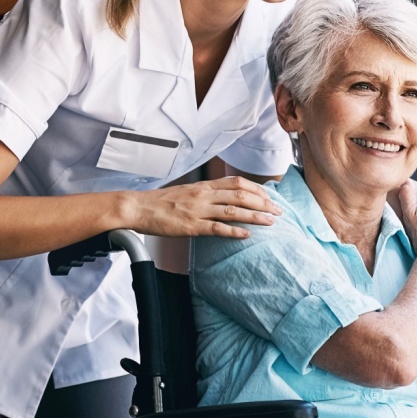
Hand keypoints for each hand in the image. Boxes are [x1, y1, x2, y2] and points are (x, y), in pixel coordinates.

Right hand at [132, 176, 281, 238]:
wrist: (138, 207)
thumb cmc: (160, 202)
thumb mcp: (185, 192)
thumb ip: (204, 194)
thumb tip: (222, 198)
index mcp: (203, 186)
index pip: (237, 182)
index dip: (257, 189)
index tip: (270, 197)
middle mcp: (203, 195)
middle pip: (240, 194)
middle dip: (263, 203)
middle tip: (278, 211)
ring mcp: (197, 210)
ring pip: (233, 210)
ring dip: (254, 216)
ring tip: (270, 222)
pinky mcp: (190, 226)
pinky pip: (216, 228)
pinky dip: (233, 231)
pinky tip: (246, 235)